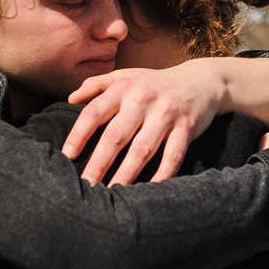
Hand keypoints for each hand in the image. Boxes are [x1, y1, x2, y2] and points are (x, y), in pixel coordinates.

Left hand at [62, 66, 225, 185]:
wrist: (201, 80)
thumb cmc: (155, 83)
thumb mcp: (126, 76)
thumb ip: (97, 84)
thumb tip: (70, 99)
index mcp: (124, 87)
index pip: (95, 112)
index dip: (79, 134)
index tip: (67, 156)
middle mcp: (143, 99)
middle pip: (116, 135)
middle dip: (98, 162)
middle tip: (85, 184)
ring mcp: (166, 113)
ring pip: (142, 148)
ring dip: (126, 173)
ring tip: (112, 193)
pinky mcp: (186, 127)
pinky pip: (173, 155)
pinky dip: (162, 174)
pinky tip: (149, 190)